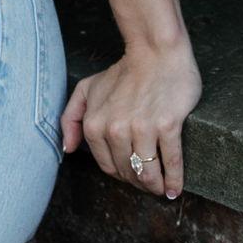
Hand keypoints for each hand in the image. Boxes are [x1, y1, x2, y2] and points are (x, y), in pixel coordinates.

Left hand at [61, 41, 201, 198]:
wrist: (155, 53)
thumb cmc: (123, 73)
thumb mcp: (87, 89)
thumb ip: (72, 117)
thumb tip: (68, 148)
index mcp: (94, 123)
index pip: (108, 166)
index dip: (121, 175)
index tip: (131, 176)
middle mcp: (115, 129)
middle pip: (128, 172)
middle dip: (139, 184)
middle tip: (149, 185)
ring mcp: (142, 128)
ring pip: (148, 172)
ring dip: (155, 187)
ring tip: (162, 189)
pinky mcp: (167, 126)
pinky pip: (171, 162)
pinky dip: (174, 180)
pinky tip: (175, 189)